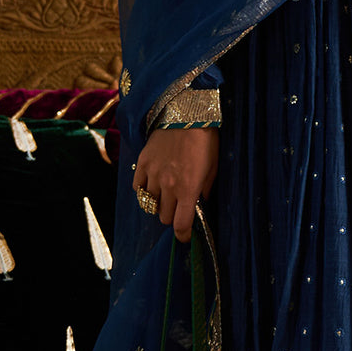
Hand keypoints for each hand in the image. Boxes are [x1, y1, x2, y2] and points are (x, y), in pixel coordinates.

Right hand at [132, 127, 218, 242]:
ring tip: (166, 194)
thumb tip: (201, 202)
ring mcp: (153, 175)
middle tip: (178, 208)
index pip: (181, 224)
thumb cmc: (205, 140)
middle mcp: (168, 186)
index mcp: (188, 189)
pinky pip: (138, 187)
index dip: (183, 235)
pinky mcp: (142, 164)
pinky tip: (153, 184)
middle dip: (172, 216)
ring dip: (158, 203)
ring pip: (150, 204)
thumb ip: (206, 189)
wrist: (186, 114)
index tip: (185, 236)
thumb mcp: (213, 167)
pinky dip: (144, 190)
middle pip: (164, 217)